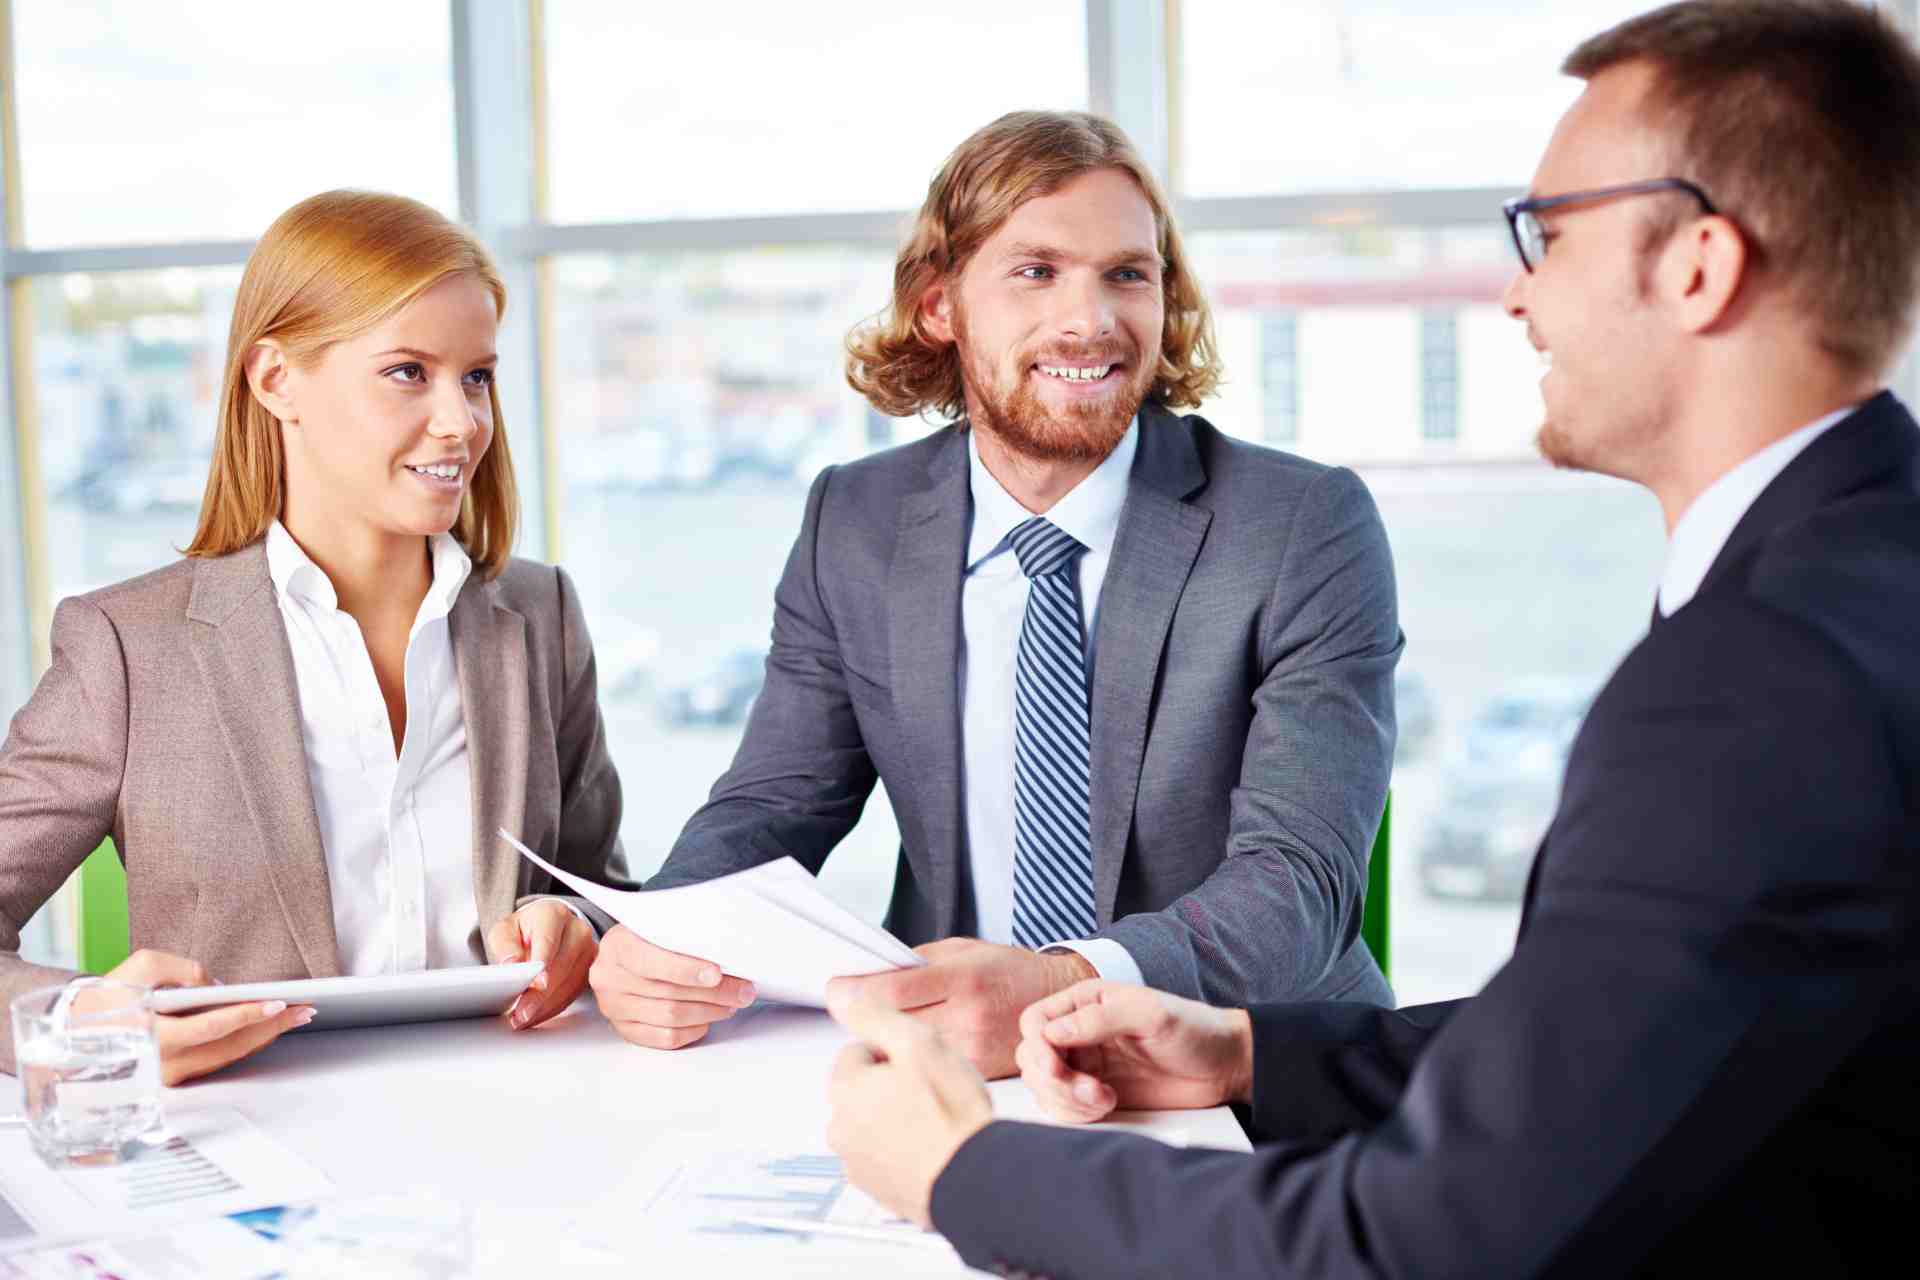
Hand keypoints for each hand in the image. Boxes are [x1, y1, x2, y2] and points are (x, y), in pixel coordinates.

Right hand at [104, 950, 312, 1086]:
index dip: (248, 1016)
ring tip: (295, 1017)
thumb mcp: (142, 966)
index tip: (278, 1003)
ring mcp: (169, 1075)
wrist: (74, 1028)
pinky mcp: (174, 1077)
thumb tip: (221, 987)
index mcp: (153, 1036)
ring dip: (264, 1038)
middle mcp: (163, 1063)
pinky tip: (267, 1030)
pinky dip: (244, 1045)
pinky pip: (217, 1062)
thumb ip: (184, 970)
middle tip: (305, 1010)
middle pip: (229, 1047)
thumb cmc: (109, 994)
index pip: (211, 1028)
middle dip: (271, 1028)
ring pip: (227, 1058)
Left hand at [489, 900, 597, 1029]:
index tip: (537, 984)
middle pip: (561, 966)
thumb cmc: (524, 931)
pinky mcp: (591, 969)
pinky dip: (554, 1007)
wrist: (543, 929)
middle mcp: (577, 929)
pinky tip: (537, 1014)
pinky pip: (573, 993)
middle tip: (521, 1012)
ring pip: (569, 983)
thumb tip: (512, 964)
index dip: (544, 964)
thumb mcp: (504, 931)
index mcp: (553, 914)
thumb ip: (505, 946)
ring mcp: (588, 949)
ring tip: (523, 1018)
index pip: (549, 941)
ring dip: (545, 1005)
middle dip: (540, 994)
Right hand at [586, 925, 756, 1048]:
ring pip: (670, 1017)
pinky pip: (665, 1038)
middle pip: (668, 992)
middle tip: (744, 990)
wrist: (629, 954)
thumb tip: (731, 953)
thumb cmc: (653, 938)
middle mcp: (608, 977)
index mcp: (617, 945)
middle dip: (714, 993)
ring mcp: (613, 1006)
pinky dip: (693, 1030)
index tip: (717, 973)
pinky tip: (708, 1018)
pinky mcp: (624, 1028)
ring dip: (709, 1011)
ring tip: (731, 1003)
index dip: (687, 969)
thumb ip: (688, 935)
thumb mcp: (663, 924)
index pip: (651, 961)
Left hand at [826, 938, 1094, 1078]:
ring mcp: (972, 1052)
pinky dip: (912, 1067)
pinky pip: (929, 1073)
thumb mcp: (965, 951)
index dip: (855, 991)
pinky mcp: (976, 1077)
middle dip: (866, 1021)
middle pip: (892, 1026)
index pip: (893, 989)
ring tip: (892, 1034)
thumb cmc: (1010, 974)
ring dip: (886, 1047)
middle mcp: (967, 1017)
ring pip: (906, 1054)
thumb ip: (918, 963)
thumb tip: (870, 974)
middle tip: (854, 1011)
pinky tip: (917, 1057)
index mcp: (963, 979)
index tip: (835, 990)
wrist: (1058, 1008)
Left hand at [826, 991, 992, 1228]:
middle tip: (931, 1089)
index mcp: (846, 1089)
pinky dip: (902, 1149)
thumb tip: (847, 998)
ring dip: (896, 1117)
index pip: (858, 1050)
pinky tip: (932, 1145)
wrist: (975, 1178)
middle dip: (891, 1084)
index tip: (920, 1061)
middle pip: (863, 1088)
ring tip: (936, 1119)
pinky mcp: (876, 1188)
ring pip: (874, 1122)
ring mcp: (857, 1162)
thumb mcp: (919, 1044)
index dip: (895, 1051)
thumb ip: (877, 1016)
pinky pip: (885, 1155)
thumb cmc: (951, 1115)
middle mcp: (842, 1128)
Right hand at [1015, 980, 1253, 1122]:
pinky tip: (1108, 1106)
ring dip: (1067, 1101)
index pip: (1035, 1022)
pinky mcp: (1095, 1095)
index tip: (1057, 1068)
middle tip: (1092, 1092)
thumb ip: (1101, 1017)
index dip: (1038, 1047)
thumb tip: (1053, 1031)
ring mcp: (1085, 1066)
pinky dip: (1076, 1115)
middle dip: (1055, 1082)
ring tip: (1106, 1100)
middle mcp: (1079, 1033)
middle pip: (1032, 1059)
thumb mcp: (1151, 1014)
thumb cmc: (1193, 1029)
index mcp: (1085, 1003)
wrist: (1224, 1067)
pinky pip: (1064, 1109)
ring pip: (1044, 1088)